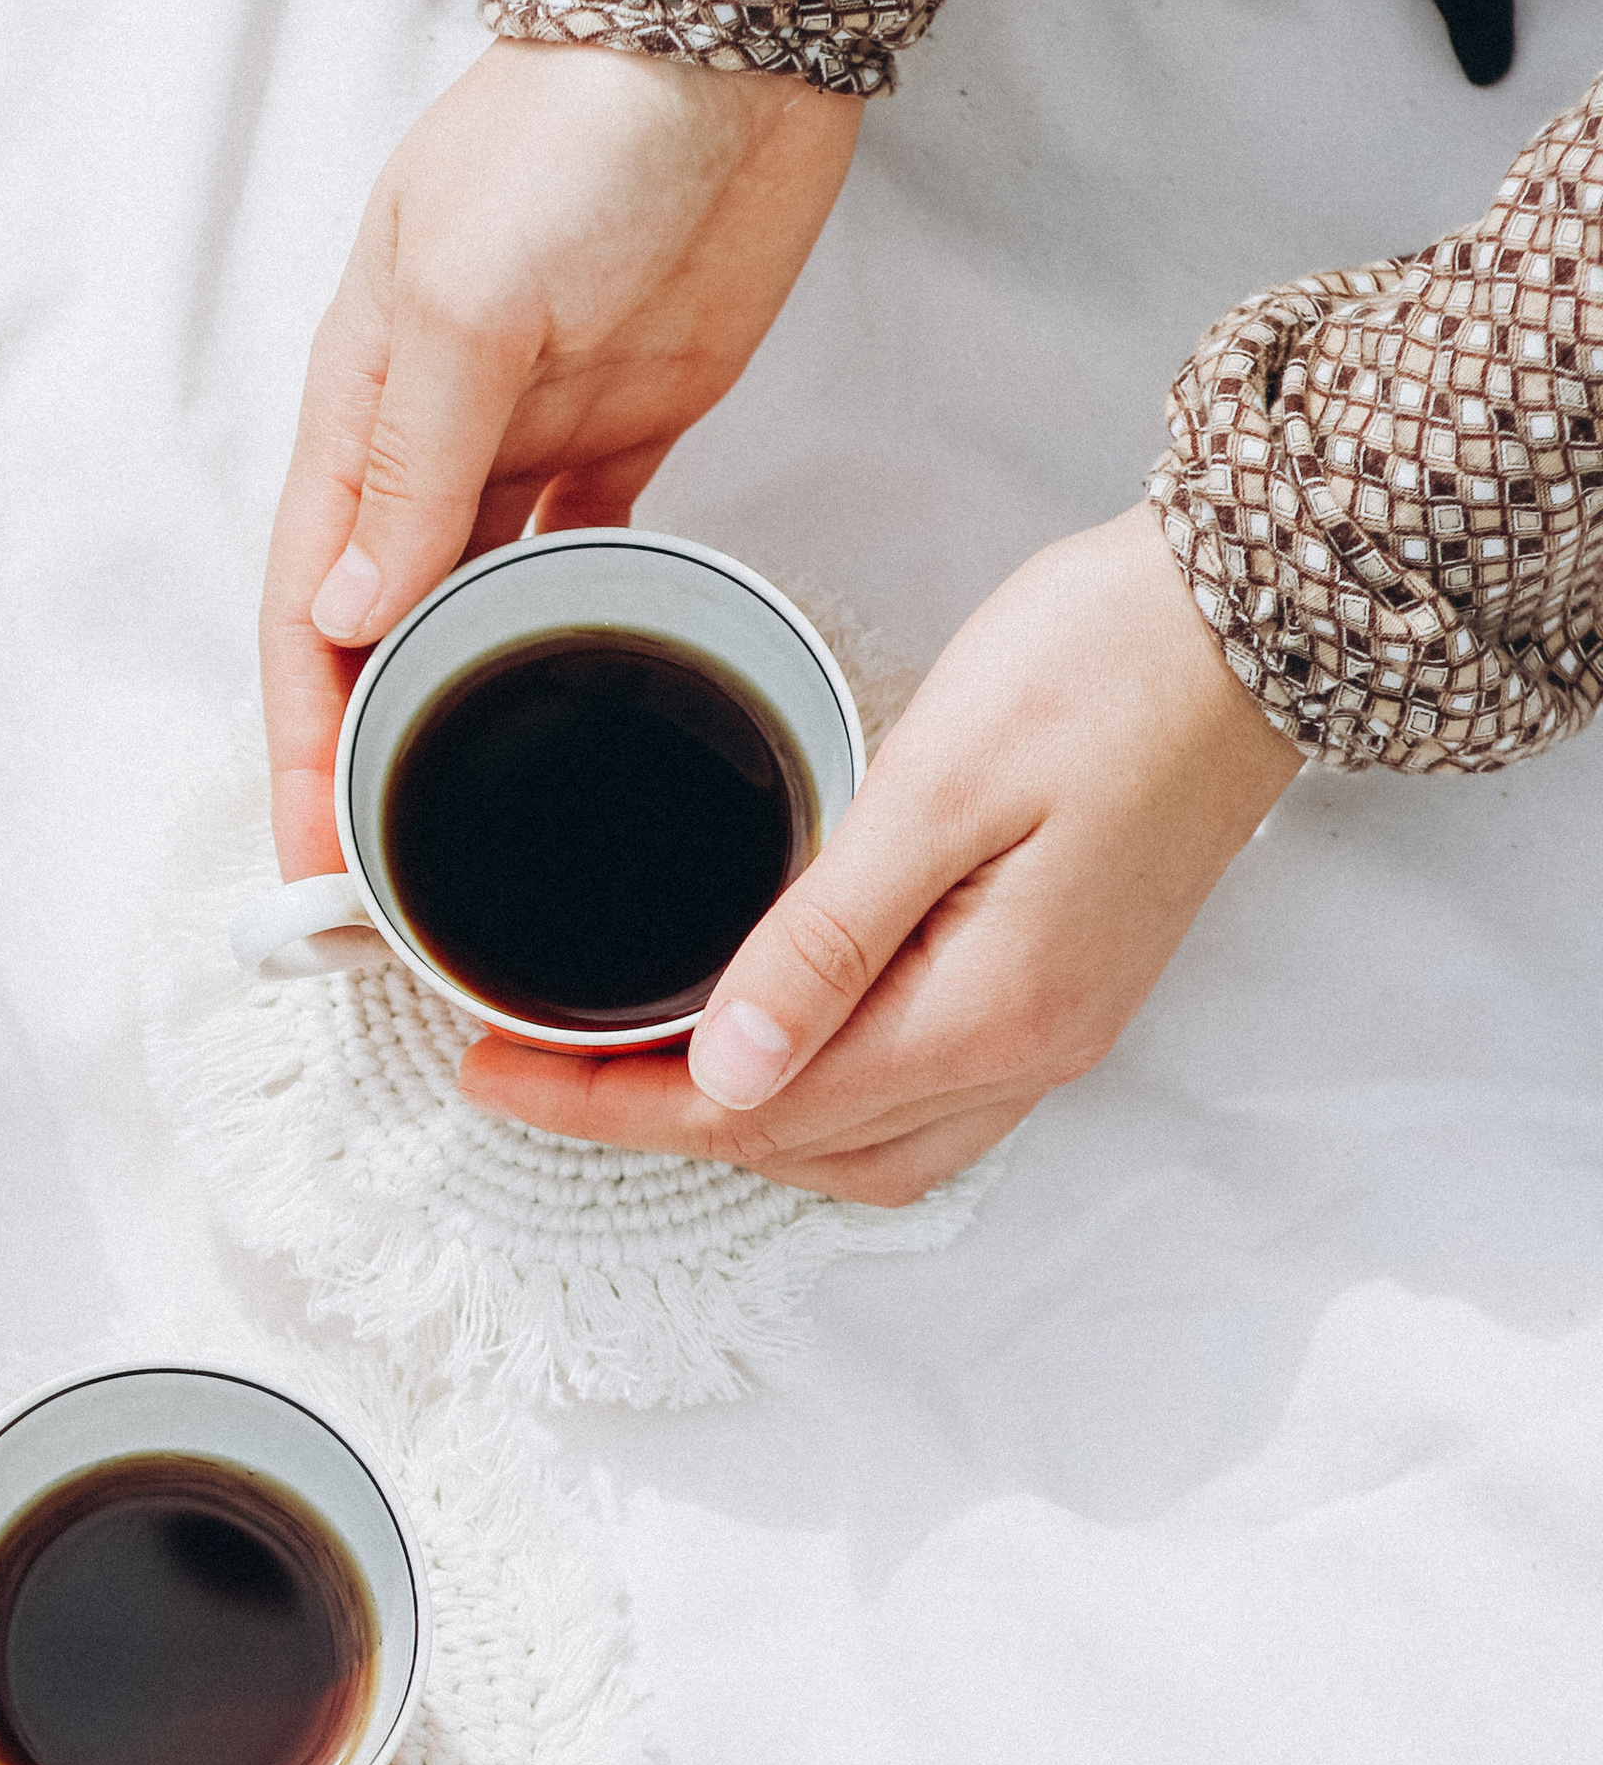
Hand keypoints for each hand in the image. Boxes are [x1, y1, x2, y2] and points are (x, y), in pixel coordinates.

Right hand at [261, 40, 862, 879]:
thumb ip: (412, 462)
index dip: (299, 751)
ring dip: (464, 726)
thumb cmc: (574, 134)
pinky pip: (576, 570)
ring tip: (476, 840)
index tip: (310, 863)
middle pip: (379, 645)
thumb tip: (355, 613)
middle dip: (372, 771)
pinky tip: (575, 713)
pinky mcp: (619, 440)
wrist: (722, 44)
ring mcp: (522, 446)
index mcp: (361, 413)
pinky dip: (567, 644)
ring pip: (472, 623)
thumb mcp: (465, 297)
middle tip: (391, 894)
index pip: (307, 617)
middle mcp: (427, 444)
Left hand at [459, 507, 1307, 1203]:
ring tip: (626, 1070)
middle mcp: (1028, 1054)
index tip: (498, 1069)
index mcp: (988, 1011)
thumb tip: (725, 1068)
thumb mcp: (940, 783)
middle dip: (655, 1126)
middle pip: (799, 1152)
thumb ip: (826, 936)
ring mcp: (1055, 1035)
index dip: (610, 1106)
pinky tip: (767, 1044)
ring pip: (863, 1150)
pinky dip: (823, 1099)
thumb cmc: (1111, 662)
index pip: (755, 1110)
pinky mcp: (1065, 996)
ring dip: (742, 1127)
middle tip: (536, 1068)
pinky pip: (920, 1102)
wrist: (1266, 612)